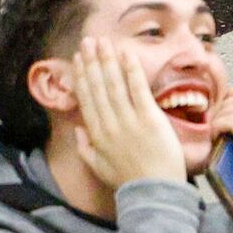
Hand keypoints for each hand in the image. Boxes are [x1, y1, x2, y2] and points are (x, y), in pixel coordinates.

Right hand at [71, 38, 186, 189]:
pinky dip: (131, 70)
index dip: (82, 76)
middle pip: (98, 86)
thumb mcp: (98, 167)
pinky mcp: (150, 119)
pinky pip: (138, 89)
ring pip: (114, 84)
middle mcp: (109, 122)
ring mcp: (129, 119)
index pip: (86, 98)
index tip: (78, 59)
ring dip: (107, 60)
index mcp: (96, 133)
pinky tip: (126, 54)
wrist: (154, 192)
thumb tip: (78, 129)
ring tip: (103, 42)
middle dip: (92, 61)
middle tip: (88, 41)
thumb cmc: (129, 181)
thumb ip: (85, 147)